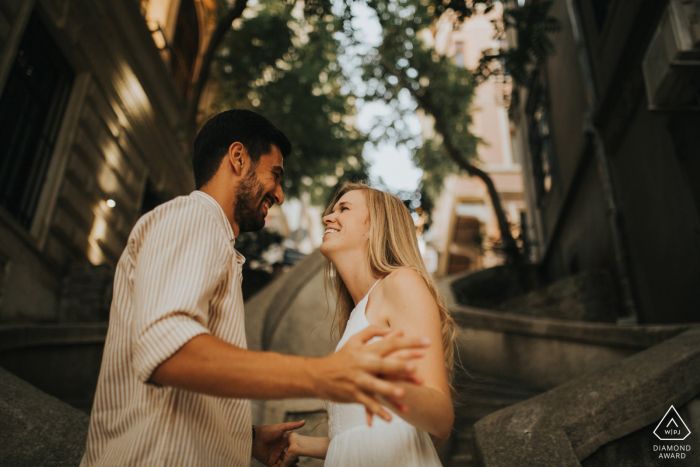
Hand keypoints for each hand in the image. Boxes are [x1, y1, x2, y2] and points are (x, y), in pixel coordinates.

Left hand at [252, 420, 304, 466]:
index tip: (302, 453)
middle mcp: (279, 450)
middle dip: (293, 459)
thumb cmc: (267, 431)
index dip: (296, 451)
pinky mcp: (270, 462)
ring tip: (294, 465)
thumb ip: (293, 425)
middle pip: (289, 457)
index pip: (292, 448)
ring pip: (284, 463)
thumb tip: (304, 421)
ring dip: (289, 465)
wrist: (255, 438)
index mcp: (283, 442)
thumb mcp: (281, 427)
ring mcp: (275, 457)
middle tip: (297, 460)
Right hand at [312, 326, 428, 422]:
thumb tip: (396, 331)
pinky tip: (390, 419)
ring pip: (375, 386)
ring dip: (389, 391)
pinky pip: (368, 404)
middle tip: (416, 368)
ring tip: (403, 394)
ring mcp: (358, 380)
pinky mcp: (353, 395)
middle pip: (384, 364)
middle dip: (400, 367)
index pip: (391, 343)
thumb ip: (374, 332)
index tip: (427, 342)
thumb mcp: (354, 341)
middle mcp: (363, 364)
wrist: (318, 375)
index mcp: (366, 350)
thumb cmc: (341, 357)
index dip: (409, 342)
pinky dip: (378, 412)